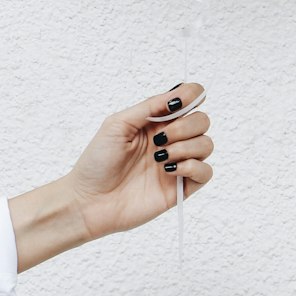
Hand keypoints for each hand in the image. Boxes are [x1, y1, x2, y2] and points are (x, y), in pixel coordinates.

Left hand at [67, 82, 213, 240]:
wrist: (89, 201)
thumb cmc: (97, 162)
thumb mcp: (118, 124)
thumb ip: (150, 107)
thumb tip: (179, 94)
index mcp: (156, 121)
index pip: (189, 99)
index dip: (192, 95)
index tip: (177, 104)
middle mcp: (171, 140)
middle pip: (202, 121)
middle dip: (185, 126)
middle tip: (159, 139)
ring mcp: (177, 163)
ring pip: (207, 145)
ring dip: (186, 147)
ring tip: (159, 157)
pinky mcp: (180, 188)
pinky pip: (206, 173)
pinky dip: (193, 167)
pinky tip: (169, 170)